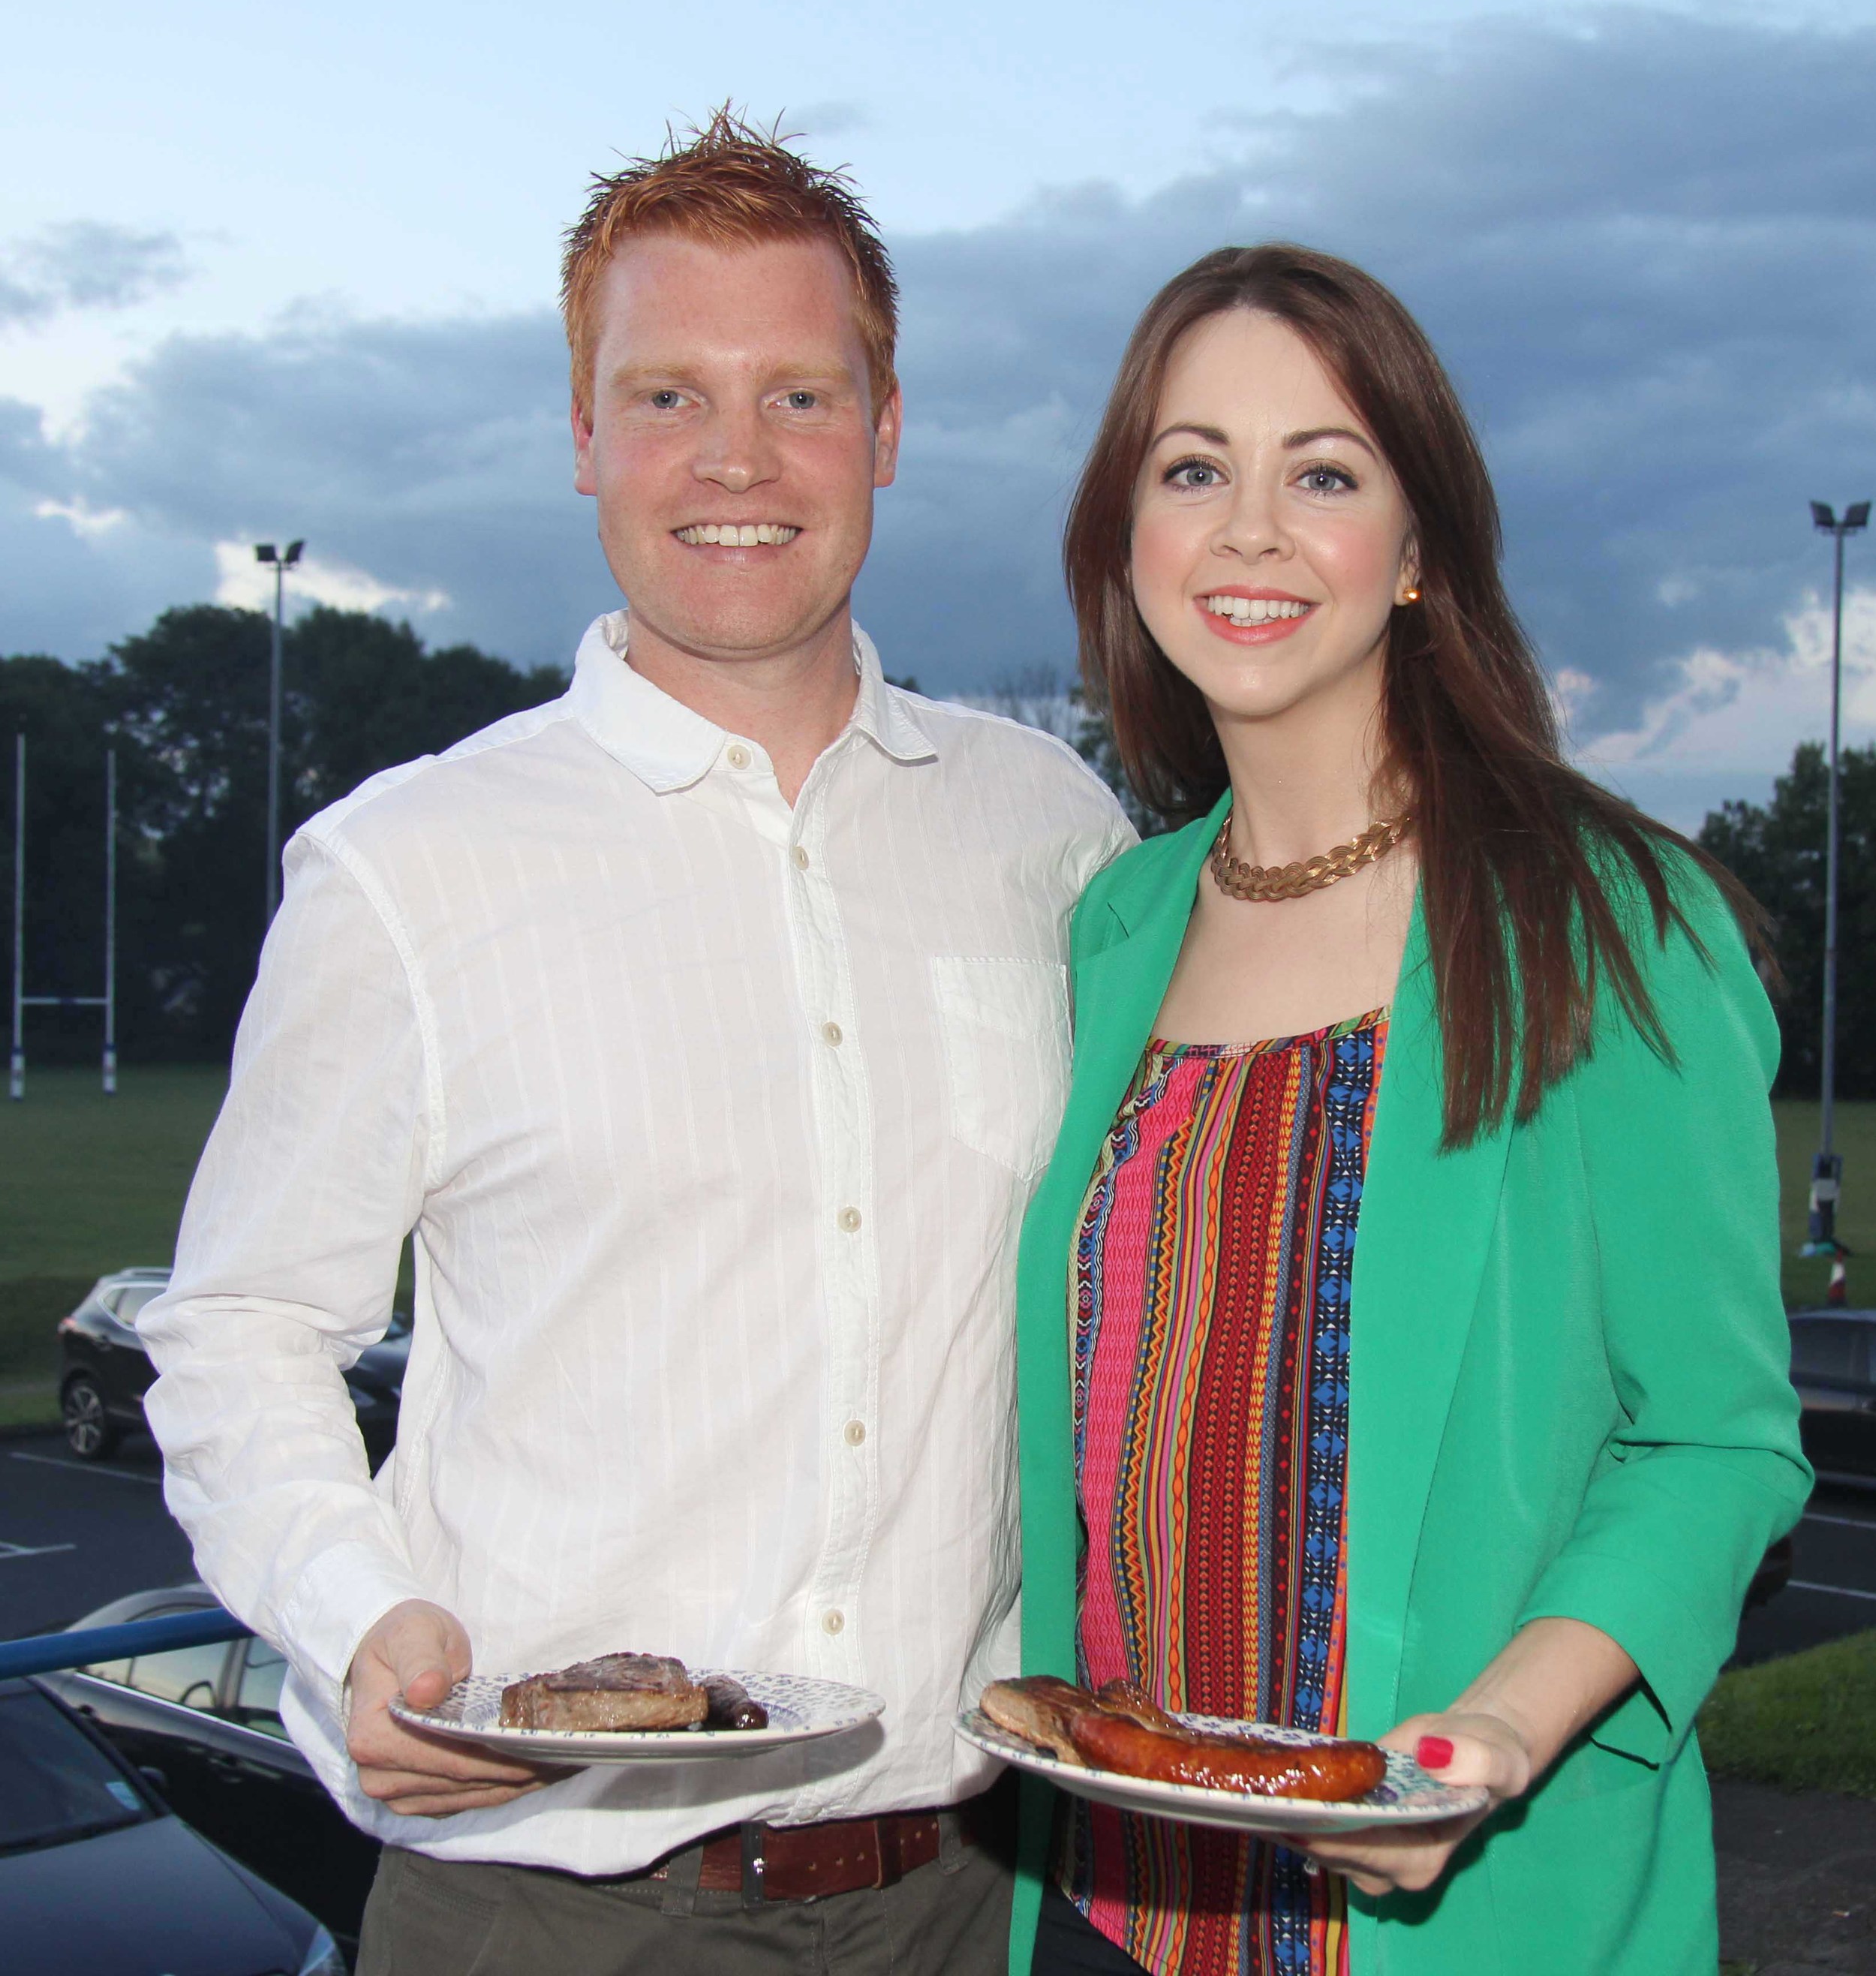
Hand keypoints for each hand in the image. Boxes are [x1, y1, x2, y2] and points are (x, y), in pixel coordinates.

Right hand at [344, 1598, 565, 1816]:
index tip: (548, 1743)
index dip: (503, 1753)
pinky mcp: (419, 1799)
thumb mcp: (412, 1632)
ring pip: (475, 1796)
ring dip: (524, 1782)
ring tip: (569, 1759)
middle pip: (468, 1780)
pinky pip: (471, 1799)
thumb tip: (426, 1690)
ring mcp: (399, 1794)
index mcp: (373, 1738)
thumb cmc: (404, 1638)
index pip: (451, 1756)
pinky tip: (543, 1769)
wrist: (388, 1655)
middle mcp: (381, 1777)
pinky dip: (508, 1786)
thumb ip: (420, 1660)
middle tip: (574, 1751)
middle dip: (524, 1767)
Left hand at [1277, 1710, 1532, 1896]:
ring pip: (1312, 1840)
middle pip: (1327, 1851)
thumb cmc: (1488, 1757)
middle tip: (1253, 1788)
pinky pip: (1312, 1821)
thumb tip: (1433, 1756)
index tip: (1286, 1804)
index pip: (1361, 1852)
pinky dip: (1290, 1802)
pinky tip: (1265, 1777)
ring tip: (1250, 1780)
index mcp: (1420, 1859)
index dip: (1323, 1830)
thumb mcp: (1501, 1758)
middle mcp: (1388, 1869)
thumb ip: (1478, 1761)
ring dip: (1283, 1812)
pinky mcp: (1349, 1829)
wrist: (1472, 1748)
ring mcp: (1365, 1852)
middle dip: (1292, 1821)